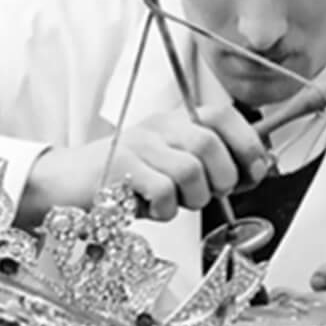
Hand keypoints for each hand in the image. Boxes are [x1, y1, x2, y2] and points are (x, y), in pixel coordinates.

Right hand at [23, 103, 273, 224]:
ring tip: (176, 203)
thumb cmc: (125, 179)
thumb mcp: (170, 164)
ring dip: (194, 198)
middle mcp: (158, 127)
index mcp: (175, 121)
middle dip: (223, 178)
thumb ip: (210, 164)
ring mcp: (138, 146)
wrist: (64, 183)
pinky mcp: (119, 169)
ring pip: (191, 170)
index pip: (224, 115)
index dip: (248, 143)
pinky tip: (154, 209)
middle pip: (211, 144)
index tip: (255, 170)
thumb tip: (260, 168)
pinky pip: (163, 190)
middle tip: (208, 195)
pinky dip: (167, 209)